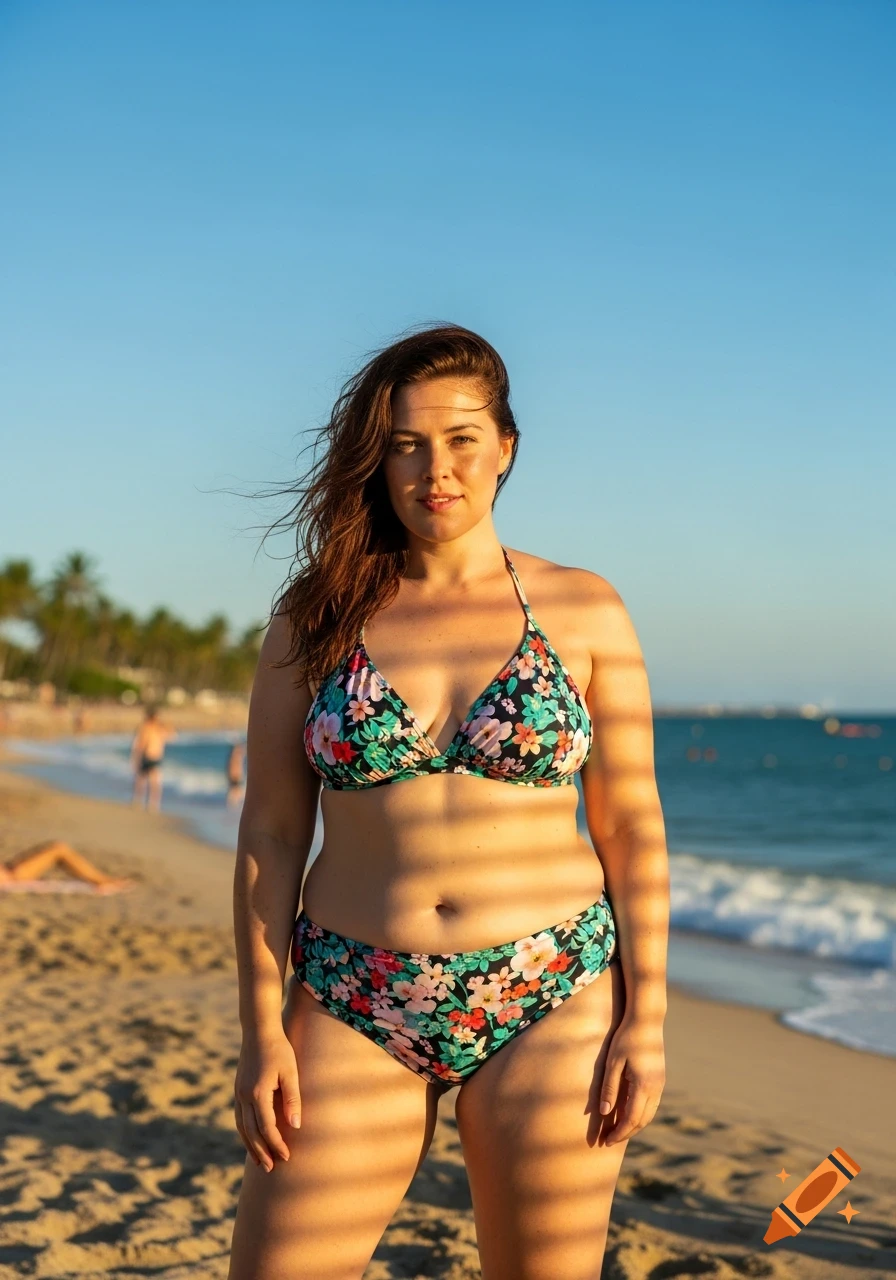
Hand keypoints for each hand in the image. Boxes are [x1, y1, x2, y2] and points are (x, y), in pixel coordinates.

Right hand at [233, 1029, 302, 1171]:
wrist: (258, 1030)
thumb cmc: (279, 1050)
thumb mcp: (291, 1072)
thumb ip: (292, 1099)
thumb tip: (296, 1126)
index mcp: (258, 1093)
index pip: (267, 1128)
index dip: (277, 1144)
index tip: (287, 1157)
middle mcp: (244, 1097)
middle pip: (251, 1133)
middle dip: (262, 1152)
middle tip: (272, 1169)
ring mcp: (238, 1094)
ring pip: (242, 1127)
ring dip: (251, 1146)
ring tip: (261, 1162)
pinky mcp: (238, 1090)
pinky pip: (240, 1118)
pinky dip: (245, 1132)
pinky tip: (252, 1139)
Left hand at [585, 1014, 665, 1147]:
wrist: (647, 1020)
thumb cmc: (626, 1038)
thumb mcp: (613, 1062)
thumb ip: (609, 1088)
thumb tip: (604, 1113)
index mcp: (643, 1086)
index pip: (631, 1119)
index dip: (619, 1133)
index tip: (606, 1141)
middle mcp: (655, 1089)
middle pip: (642, 1121)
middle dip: (626, 1133)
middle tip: (609, 1140)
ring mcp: (660, 1084)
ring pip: (649, 1114)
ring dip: (634, 1125)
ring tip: (617, 1130)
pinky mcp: (660, 1079)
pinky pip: (651, 1104)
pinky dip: (640, 1114)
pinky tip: (628, 1113)